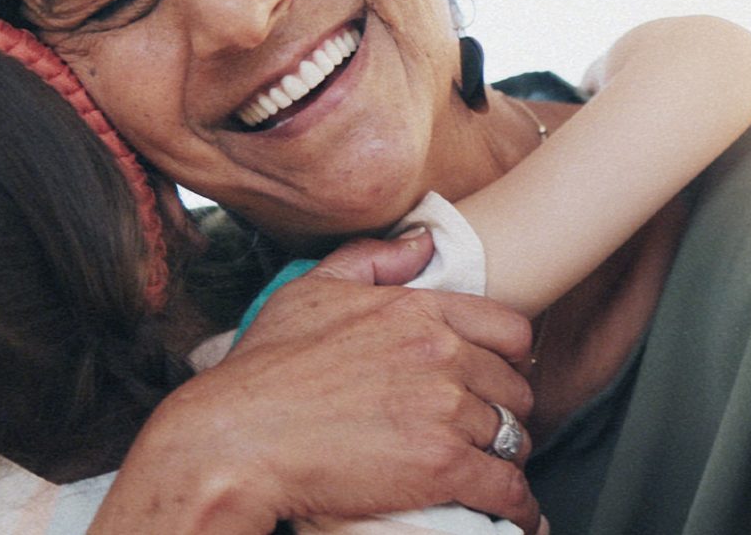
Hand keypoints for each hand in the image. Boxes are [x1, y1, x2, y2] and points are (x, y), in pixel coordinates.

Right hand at [94, 232, 540, 533]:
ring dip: (507, 457)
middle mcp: (443, 354)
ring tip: (494, 471)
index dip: (509, 360)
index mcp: (420, 311)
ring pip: (513, 437)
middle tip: (488, 431)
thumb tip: (424, 242)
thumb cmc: (261, 371)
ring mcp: (445, 410)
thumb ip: (372, 260)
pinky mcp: (442, 466)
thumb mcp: (310, 292)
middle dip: (506, 411)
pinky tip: (518, 516)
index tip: (498, 379)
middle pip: (515, 387)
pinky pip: (505, 486)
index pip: (509, 330)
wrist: (231, 442)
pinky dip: (517, 505)